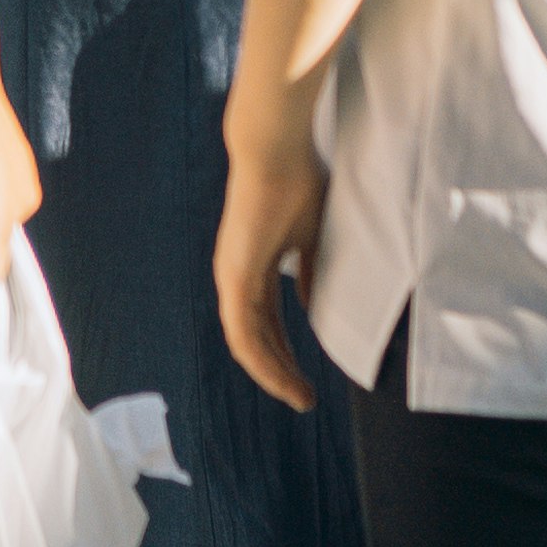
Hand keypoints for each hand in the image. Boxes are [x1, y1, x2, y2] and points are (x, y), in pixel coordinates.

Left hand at [214, 119, 327, 412]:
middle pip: (255, 340)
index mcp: (254, 265)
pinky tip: (284, 379)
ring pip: (247, 344)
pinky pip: (244, 332)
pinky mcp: (234, 274)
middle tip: (305, 400)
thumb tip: (314, 303)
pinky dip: (263, 360)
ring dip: (273, 375)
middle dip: (281, 373)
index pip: (267, 323)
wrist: (275, 146)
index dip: (287, 353)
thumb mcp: (311, 236)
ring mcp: (232, 275)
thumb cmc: (297, 178)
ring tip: (300, 398)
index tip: (308, 378)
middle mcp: (237, 275)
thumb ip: (310, 270)